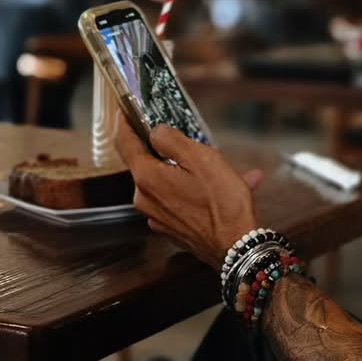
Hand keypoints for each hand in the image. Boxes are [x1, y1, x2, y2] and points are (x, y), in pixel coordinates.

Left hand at [114, 118, 263, 268]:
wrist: (237, 248)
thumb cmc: (223, 203)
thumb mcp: (201, 159)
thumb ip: (171, 140)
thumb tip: (155, 132)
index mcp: (148, 178)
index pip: (125, 143)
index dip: (125, 123)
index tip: (127, 112)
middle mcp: (145, 200)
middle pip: (148, 165)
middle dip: (169, 153)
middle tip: (193, 145)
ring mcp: (157, 217)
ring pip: (168, 184)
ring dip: (190, 175)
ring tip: (225, 173)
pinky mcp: (171, 230)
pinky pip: (180, 202)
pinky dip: (196, 194)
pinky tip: (224, 192)